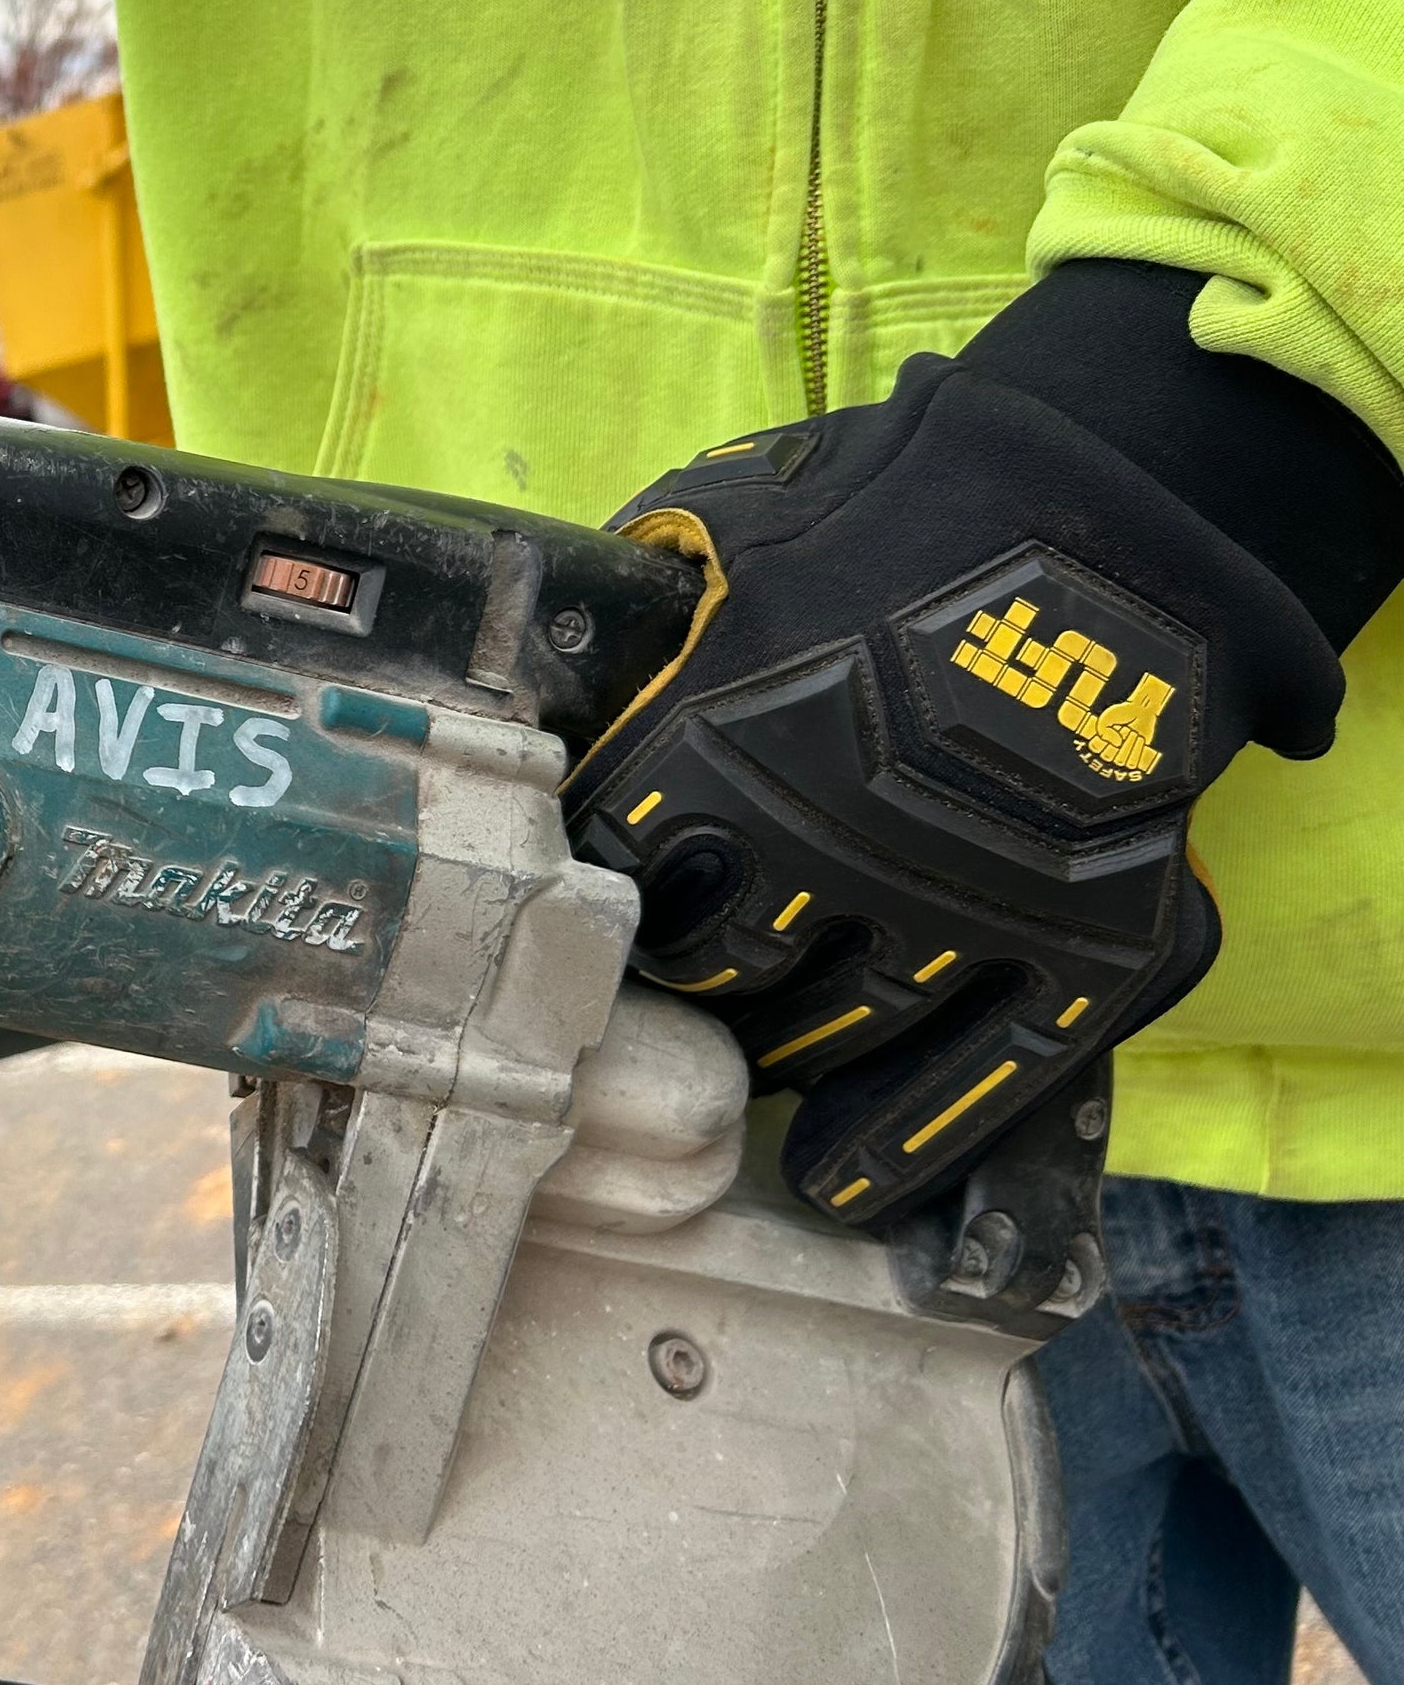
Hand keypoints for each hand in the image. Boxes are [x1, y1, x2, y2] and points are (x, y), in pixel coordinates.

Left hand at [567, 262, 1403, 1223]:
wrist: (1119, 508)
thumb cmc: (907, 501)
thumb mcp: (735, 528)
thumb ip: (646, 616)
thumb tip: (564, 664)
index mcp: (717, 747)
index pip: (612, 872)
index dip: (605, 893)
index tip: (608, 906)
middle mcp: (822, 848)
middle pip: (711, 969)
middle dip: (695, 975)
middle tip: (699, 974)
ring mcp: (956, 908)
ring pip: (823, 1034)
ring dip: (781, 1047)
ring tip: (768, 1048)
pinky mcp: (1077, 945)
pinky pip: (976, 1086)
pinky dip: (899, 1148)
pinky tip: (841, 1183)